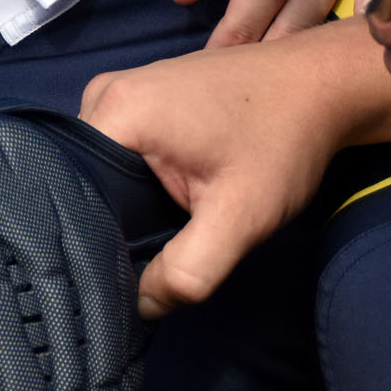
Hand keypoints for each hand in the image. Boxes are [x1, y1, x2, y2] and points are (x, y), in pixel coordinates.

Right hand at [80, 20, 390, 317]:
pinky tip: (167, 200)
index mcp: (116, 109)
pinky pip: (120, 148)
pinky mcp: (143, 94)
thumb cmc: (282, 141)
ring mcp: (123, 88)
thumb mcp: (240, 216)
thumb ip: (187, 270)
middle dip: (111, 221)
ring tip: (161, 228)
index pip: (70, 188)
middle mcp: (106, 91)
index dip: (91, 236)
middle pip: (83, 178)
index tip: (118, 270)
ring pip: (103, 166)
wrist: (321, 85)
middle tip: (147, 255)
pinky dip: (139, 180)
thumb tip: (140, 306)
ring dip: (127, 202)